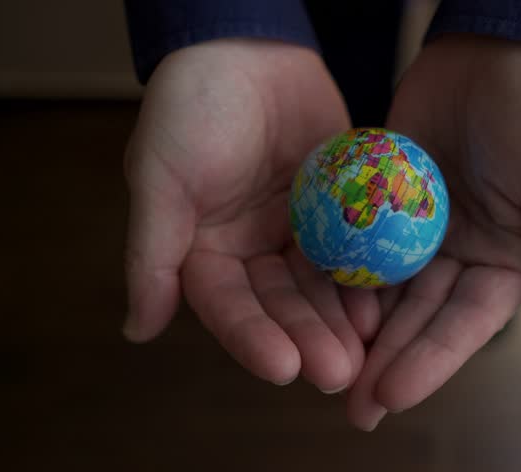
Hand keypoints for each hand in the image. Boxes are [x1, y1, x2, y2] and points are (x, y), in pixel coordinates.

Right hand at [123, 39, 380, 391]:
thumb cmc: (191, 106)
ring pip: (320, 287)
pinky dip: (366, 276)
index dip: (253, 338)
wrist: (248, 49)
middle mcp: (252, 251)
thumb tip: (136, 330)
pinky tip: (385, 303)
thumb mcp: (160, 176)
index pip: (228, 307)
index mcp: (205, 252)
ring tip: (367, 352)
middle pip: (281, 306)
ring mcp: (297, 232)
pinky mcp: (336, 209)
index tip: (282, 368)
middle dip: (308, 339)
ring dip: (341, 321)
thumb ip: (151, 253)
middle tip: (338, 373)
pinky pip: (353, 248)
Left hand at [347, 35, 520, 429]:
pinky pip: (359, 236)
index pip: (465, 325)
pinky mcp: (388, 193)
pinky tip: (307, 300)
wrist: (502, 44)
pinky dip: (338, 268)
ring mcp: (422, 224)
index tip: (390, 395)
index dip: (429, 361)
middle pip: (419, 317)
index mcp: (508, 262)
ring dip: (356, 328)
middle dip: (385, 361)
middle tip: (350, 408)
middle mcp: (463, 252)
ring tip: (320, 364)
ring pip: (384, 286)